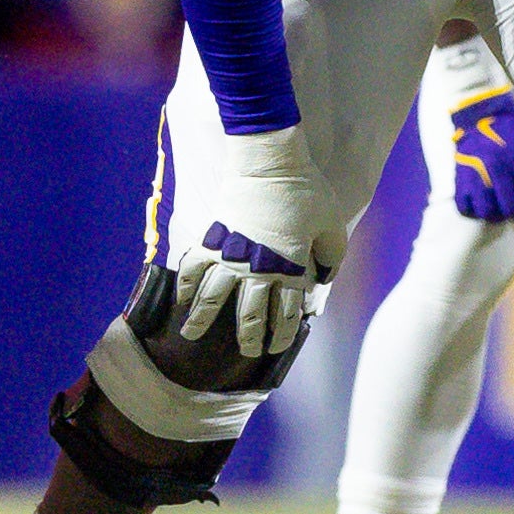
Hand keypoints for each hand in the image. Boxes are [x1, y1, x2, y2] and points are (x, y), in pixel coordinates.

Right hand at [174, 124, 333, 357]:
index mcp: (290, 269)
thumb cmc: (306, 190)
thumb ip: (332, 256)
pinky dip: (184, 284)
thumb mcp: (333, 225)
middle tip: (245, 352)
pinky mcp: (212, 236)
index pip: (285, 313)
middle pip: (248, 314)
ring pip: (212, 297)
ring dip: (202, 319)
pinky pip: (192, 267)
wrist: (269, 161)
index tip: (275, 347)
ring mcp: (231, 255)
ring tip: (191, 335)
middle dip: (247, 338)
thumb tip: (323, 278)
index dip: (281, 334)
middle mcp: (258, 269)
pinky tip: (181, 298)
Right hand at [450, 88, 513, 222]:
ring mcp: (476, 175)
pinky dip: (474, 211)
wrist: (478, 113)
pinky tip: (483, 205)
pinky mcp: (460, 178)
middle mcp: (497, 168)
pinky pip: (464, 207)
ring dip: (498, 214)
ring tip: (502, 210)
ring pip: (488, 212)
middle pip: (512, 209)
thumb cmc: (510, 126)